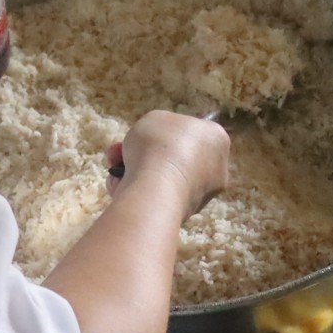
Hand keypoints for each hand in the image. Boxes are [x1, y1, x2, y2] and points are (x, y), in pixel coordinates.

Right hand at [107, 112, 230, 215]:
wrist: (156, 188)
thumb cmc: (159, 145)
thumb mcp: (155, 119)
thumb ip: (160, 127)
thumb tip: (159, 141)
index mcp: (217, 139)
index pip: (192, 132)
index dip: (164, 131)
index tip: (146, 134)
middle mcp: (215, 168)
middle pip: (173, 157)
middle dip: (142, 153)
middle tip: (120, 152)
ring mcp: (200, 194)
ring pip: (160, 178)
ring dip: (133, 171)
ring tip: (115, 170)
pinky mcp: (181, 213)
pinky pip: (155, 197)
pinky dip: (136, 191)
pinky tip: (119, 186)